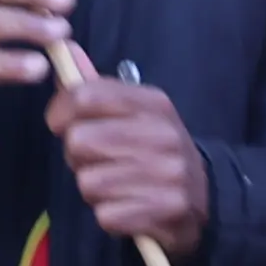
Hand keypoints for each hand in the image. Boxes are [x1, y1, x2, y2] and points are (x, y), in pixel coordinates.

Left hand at [51, 63, 210, 251]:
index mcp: (153, 103)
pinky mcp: (166, 209)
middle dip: (77, 156)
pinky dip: (109, 216)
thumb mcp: (134, 113)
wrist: (206, 196)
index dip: (59, 111)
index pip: (85, 96)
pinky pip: (105, 214)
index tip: (60, 124)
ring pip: (88, 182)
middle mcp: (162, 134)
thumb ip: (95, 86)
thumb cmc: (155, 149)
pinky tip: (128, 208)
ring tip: (115, 186)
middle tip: (95, 160)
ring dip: (93, 189)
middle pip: (79, 141)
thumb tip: (65, 49)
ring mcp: (167, 172)